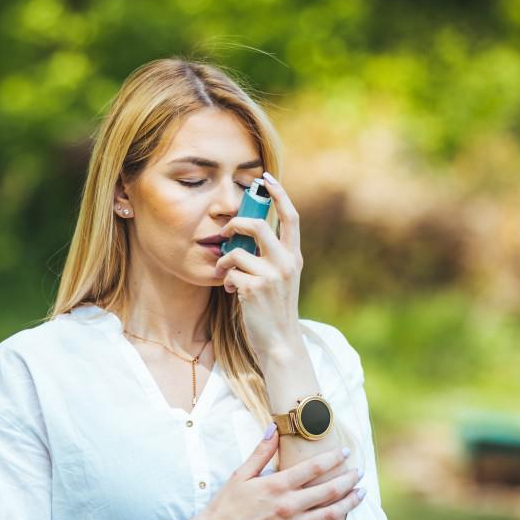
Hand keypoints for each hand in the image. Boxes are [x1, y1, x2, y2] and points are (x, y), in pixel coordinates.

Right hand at [195, 428, 364, 519]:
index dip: (333, 458)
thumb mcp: (240, 474)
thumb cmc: (225, 505)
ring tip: (362, 494)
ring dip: (350, 503)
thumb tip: (274, 428)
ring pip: (330, 515)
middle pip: (328, 491)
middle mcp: (289, 506)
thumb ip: (260, 452)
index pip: (313, 468)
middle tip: (360, 472)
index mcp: (277, 485)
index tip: (346, 452)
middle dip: (348, 480)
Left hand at [215, 172, 303, 360]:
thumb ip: (269, 256)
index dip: (279, 193)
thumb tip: (244, 234)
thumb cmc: (273, 309)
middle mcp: (286, 262)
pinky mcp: (254, 289)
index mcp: (294, 256)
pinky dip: (227, 281)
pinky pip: (230, 272)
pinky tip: (233, 293)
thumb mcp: (280, 278)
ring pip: (237, 250)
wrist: (279, 342)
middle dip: (235, 223)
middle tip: (225, 232)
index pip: (291, 216)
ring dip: (225, 261)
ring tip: (226, 272)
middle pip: (258, 225)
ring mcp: (271, 275)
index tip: (267, 177)